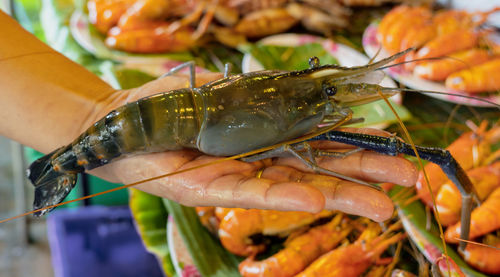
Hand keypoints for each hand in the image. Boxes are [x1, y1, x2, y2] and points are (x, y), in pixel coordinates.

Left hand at [89, 73, 416, 221]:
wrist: (123, 124)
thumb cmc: (172, 103)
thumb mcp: (224, 89)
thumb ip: (261, 94)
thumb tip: (306, 89)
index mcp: (267, 134)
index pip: (321, 141)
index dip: (356, 144)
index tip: (393, 145)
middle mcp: (260, 158)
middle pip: (320, 166)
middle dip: (364, 174)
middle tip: (410, 181)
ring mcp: (239, 176)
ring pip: (295, 185)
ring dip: (339, 195)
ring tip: (383, 206)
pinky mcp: (211, 190)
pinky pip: (252, 192)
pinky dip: (285, 194)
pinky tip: (318, 199)